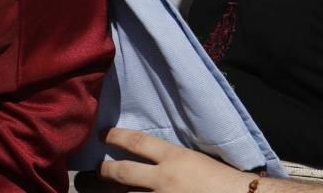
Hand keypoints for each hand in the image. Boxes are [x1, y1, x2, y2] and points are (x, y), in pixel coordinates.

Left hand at [96, 129, 254, 191]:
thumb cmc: (226, 180)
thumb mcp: (198, 160)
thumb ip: (174, 159)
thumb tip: (153, 159)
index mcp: (174, 158)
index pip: (137, 142)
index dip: (117, 137)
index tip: (104, 135)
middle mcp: (164, 179)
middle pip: (122, 173)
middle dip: (104, 171)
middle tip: (96, 171)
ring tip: (104, 191)